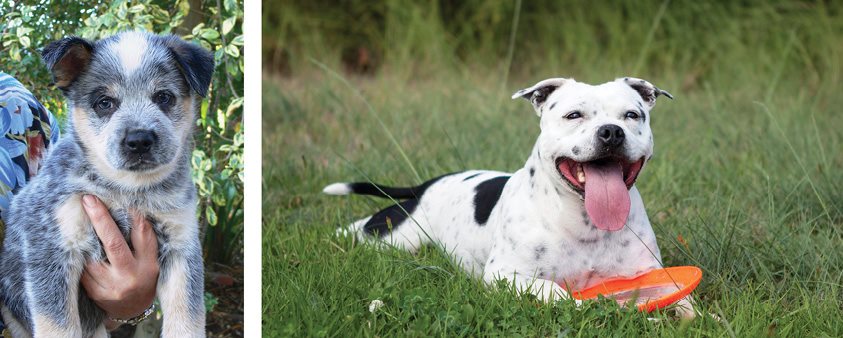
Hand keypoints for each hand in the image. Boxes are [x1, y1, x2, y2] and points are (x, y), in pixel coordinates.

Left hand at [80, 195, 159, 328]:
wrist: (132, 310)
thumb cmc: (143, 278)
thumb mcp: (151, 260)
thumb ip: (143, 239)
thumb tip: (132, 210)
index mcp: (148, 266)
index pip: (143, 236)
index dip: (134, 217)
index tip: (124, 199)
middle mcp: (130, 276)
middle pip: (114, 243)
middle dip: (101, 219)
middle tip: (89, 200)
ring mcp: (111, 286)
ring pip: (92, 256)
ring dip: (84, 237)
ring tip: (79, 220)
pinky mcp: (95, 293)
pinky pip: (83, 269)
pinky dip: (80, 255)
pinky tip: (77, 243)